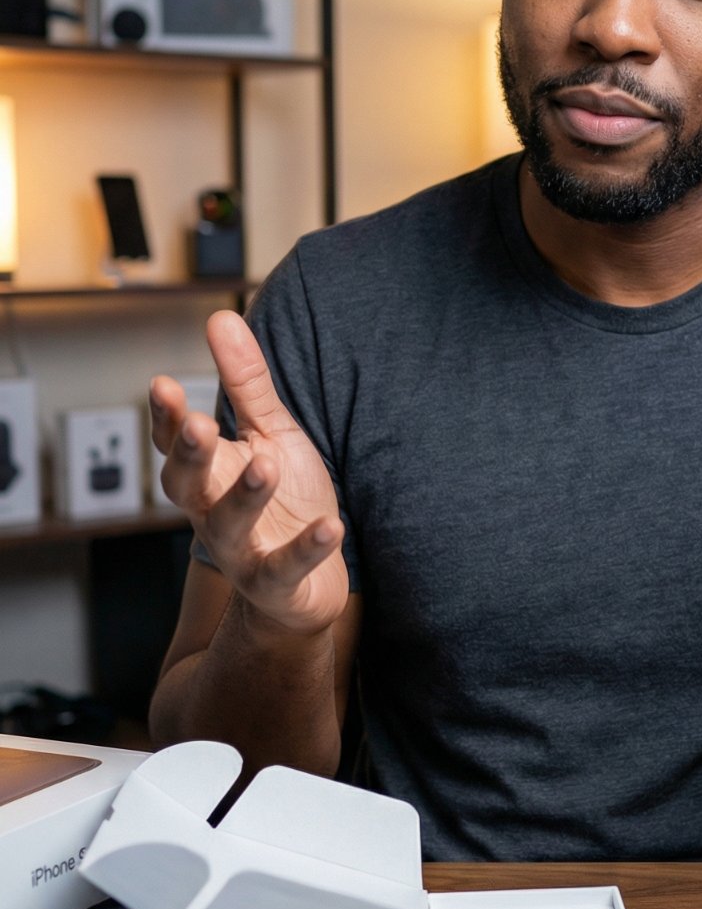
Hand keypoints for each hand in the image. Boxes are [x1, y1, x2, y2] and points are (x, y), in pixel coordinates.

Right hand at [150, 310, 348, 637]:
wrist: (303, 589)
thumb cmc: (284, 501)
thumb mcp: (270, 434)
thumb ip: (245, 384)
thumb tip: (220, 319)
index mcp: (209, 473)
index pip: (175, 443)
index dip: (166, 418)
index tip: (164, 384)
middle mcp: (213, 513)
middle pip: (186, 486)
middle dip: (190, 454)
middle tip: (200, 423)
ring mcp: (242, 552)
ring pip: (228, 529)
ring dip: (244, 497)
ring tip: (267, 464)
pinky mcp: (276, 585)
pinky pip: (285, 569)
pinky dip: (305, 550)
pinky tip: (330, 528)